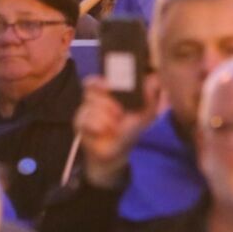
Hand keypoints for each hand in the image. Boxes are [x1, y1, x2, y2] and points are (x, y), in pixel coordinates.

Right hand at [74, 74, 159, 188]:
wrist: (115, 153)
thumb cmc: (129, 131)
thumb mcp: (145, 115)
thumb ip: (151, 98)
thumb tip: (154, 79)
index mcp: (109, 93)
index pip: (98, 79)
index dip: (99, 79)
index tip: (106, 85)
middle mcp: (95, 98)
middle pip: (93, 91)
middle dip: (109, 105)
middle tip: (119, 114)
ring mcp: (86, 109)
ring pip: (92, 107)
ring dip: (106, 120)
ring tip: (112, 127)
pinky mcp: (79, 122)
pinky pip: (86, 119)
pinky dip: (97, 127)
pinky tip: (101, 133)